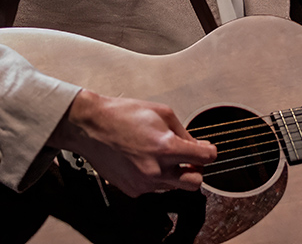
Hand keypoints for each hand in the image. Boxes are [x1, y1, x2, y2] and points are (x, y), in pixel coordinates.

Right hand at [47, 89, 216, 196]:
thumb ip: (184, 132)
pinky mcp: (132, 189)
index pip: (205, 158)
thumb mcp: (162, 112)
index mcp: (166, 147)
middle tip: (188, 159)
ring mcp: (144, 183)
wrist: (91, 127)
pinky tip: (144, 161)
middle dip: (195, 170)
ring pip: (173, 186)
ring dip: (173, 173)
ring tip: (158, 154)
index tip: (207, 150)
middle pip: (195, 183)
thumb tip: (197, 145)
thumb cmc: (123, 115)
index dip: (209, 152)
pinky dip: (154, 177)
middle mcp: (157, 169)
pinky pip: (153, 188)